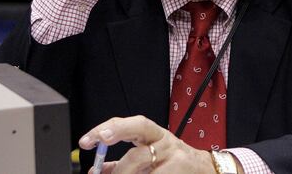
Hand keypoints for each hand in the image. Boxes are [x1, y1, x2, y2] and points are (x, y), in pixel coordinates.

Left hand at [79, 115, 214, 173]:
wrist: (203, 170)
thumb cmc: (173, 163)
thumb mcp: (149, 158)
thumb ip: (124, 161)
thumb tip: (97, 169)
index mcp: (153, 134)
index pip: (131, 124)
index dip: (109, 128)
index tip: (88, 140)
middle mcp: (163, 139)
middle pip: (139, 126)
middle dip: (115, 133)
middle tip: (96, 145)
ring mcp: (172, 154)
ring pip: (139, 157)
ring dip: (121, 171)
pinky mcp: (176, 170)